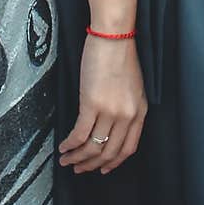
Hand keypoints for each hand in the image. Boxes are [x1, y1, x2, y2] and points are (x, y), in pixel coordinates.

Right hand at [58, 33, 148, 174]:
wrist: (114, 36)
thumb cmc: (121, 54)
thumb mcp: (133, 86)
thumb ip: (125, 108)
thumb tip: (110, 126)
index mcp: (139, 111)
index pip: (128, 148)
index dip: (113, 163)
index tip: (102, 169)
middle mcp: (127, 115)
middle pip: (109, 152)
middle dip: (92, 165)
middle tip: (78, 169)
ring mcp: (110, 111)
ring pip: (93, 147)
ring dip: (77, 159)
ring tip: (67, 161)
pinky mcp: (92, 104)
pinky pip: (80, 134)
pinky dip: (70, 145)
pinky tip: (63, 147)